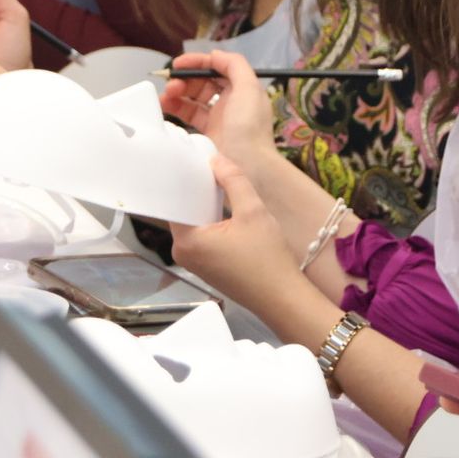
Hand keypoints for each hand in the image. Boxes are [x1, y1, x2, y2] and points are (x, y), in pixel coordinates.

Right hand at [158, 50, 280, 174]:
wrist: (247, 168)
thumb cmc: (248, 127)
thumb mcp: (249, 88)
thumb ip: (234, 64)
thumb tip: (214, 54)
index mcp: (242, 88)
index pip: (217, 68)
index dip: (198, 63)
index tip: (178, 64)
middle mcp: (231, 101)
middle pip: (203, 82)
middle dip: (186, 79)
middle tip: (170, 84)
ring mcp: (218, 118)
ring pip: (194, 98)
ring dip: (178, 93)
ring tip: (165, 96)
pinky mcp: (207, 134)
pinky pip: (189, 116)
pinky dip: (176, 108)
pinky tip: (165, 106)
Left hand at [170, 154, 301, 314]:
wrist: (283, 298)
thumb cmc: (267, 258)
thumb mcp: (253, 211)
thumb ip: (233, 181)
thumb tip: (217, 160)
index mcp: (186, 241)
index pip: (175, 200)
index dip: (184, 177)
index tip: (194, 158)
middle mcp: (183, 254)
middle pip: (184, 210)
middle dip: (198, 189)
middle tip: (211, 165)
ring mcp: (194, 263)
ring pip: (195, 222)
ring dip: (208, 205)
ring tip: (221, 181)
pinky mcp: (208, 267)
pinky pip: (203, 236)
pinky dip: (213, 221)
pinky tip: (227, 208)